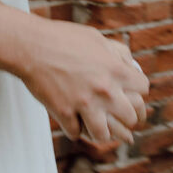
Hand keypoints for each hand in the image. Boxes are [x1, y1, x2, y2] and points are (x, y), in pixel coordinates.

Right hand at [19, 16, 148, 144]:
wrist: (29, 44)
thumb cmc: (61, 37)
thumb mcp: (96, 37)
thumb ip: (118, 52)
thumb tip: (132, 65)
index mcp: (115, 69)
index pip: (143, 89)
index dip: (138, 91)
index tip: (130, 94)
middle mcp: (104, 90)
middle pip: (131, 117)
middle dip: (125, 116)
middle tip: (117, 115)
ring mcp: (84, 104)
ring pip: (104, 135)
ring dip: (100, 131)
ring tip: (95, 126)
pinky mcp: (64, 113)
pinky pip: (76, 133)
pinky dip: (73, 128)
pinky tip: (71, 121)